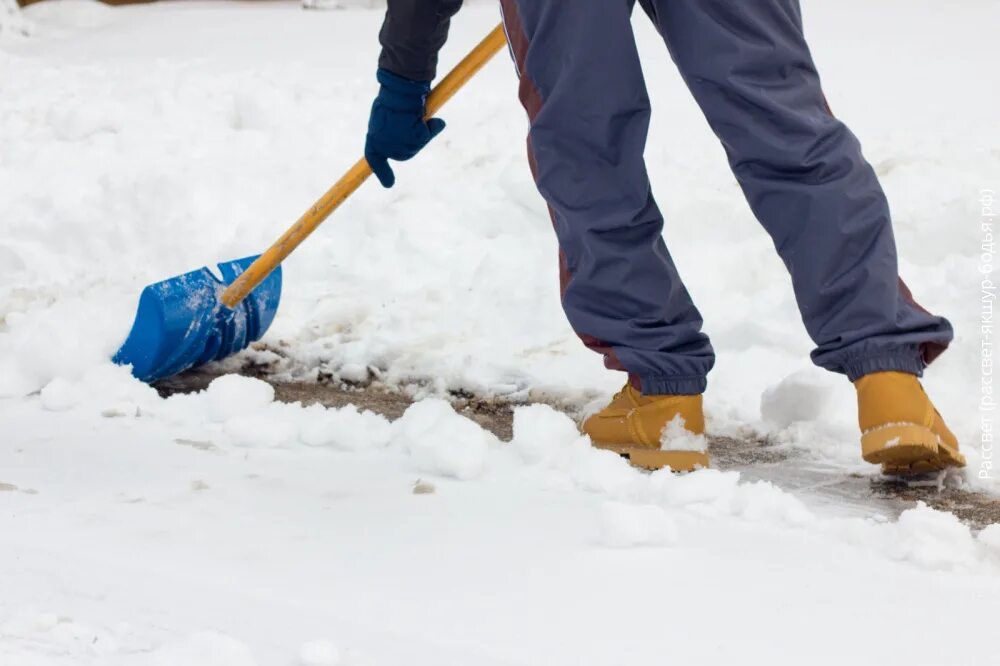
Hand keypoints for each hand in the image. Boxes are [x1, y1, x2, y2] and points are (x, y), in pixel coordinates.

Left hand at [364, 68, 445, 187]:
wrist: (400, 91)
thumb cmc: (391, 100)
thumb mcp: (385, 117)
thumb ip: (392, 130)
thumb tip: (412, 140)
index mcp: (374, 141)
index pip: (375, 160)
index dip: (382, 172)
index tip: (389, 184)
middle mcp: (385, 147)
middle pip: (401, 154)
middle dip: (409, 143)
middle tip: (410, 124)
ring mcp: (400, 145)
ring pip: (415, 146)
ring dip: (420, 134)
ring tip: (415, 116)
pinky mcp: (414, 139)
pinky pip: (425, 136)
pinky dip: (430, 127)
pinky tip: (427, 118)